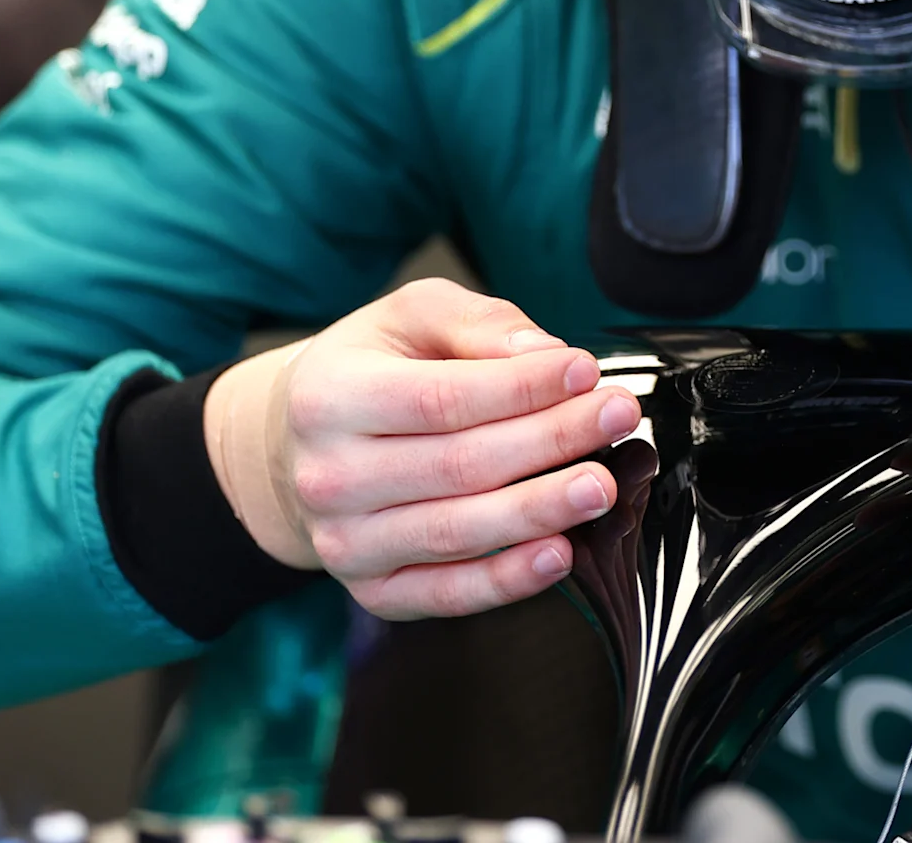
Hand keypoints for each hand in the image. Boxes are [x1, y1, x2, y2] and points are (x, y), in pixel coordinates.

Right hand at [204, 279, 638, 618]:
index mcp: (329, 398)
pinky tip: (559, 555)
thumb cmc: (369, 370)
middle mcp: (329, 477)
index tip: (586, 372)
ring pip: (459, 532)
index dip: (523, 388)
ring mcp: (346, 543)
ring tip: (602, 485)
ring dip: (541, 510)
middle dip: (552, 441)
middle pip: (460, 465)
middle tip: (617, 417)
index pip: (442, 398)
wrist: (295, 447)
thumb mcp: (409, 317)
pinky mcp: (372, 590)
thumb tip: (544, 352)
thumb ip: (477, 324)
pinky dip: (507, 582)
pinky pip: (447, 594)